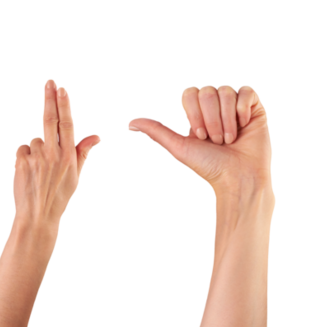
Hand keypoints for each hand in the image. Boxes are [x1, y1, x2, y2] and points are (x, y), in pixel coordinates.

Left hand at [12, 78, 100, 225]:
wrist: (37, 216)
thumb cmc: (59, 196)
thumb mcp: (76, 175)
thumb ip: (83, 152)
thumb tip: (96, 136)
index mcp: (67, 156)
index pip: (66, 124)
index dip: (63, 104)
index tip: (61, 88)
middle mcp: (52, 154)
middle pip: (49, 118)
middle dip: (49, 97)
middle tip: (49, 80)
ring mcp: (35, 157)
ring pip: (34, 139)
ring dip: (36, 147)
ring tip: (39, 168)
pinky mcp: (20, 162)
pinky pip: (21, 149)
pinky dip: (25, 155)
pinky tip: (29, 169)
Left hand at [127, 83, 270, 194]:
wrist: (237, 178)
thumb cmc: (208, 165)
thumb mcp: (177, 147)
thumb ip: (156, 131)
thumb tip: (130, 123)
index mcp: (197, 113)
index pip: (190, 92)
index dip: (194, 113)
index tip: (199, 136)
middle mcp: (216, 107)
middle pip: (207, 90)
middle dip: (209, 119)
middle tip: (215, 140)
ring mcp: (236, 106)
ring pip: (226, 90)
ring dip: (225, 119)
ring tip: (228, 139)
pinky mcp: (255, 108)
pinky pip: (247, 91)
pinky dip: (242, 110)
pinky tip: (242, 126)